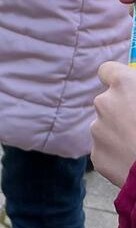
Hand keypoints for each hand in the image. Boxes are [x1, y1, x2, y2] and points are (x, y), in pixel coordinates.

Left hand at [92, 62, 135, 187]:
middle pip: (110, 102)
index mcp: (124, 85)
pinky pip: (108, 151)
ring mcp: (98, 131)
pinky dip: (120, 156)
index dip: (118, 79)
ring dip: (122, 134)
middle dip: (124, 110)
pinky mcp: (98, 156)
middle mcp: (104, 104)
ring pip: (108, 128)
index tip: (129, 89)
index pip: (108, 71)